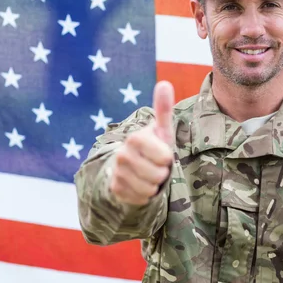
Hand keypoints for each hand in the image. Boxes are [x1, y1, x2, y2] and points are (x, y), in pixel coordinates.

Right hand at [109, 81, 174, 205]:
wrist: (133, 167)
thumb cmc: (153, 147)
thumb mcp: (162, 130)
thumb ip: (163, 109)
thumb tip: (164, 83)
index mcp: (135, 138)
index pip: (164, 156)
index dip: (168, 158)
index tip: (164, 154)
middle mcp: (121, 154)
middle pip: (157, 174)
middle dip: (162, 173)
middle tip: (156, 166)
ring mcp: (117, 172)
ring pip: (149, 188)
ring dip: (155, 184)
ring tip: (149, 175)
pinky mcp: (115, 189)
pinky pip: (140, 199)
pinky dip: (145, 195)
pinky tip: (141, 185)